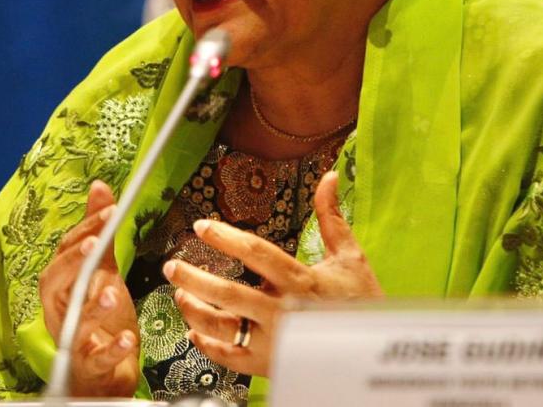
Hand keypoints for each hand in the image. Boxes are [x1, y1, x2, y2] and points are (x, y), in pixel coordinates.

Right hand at [38, 180, 140, 396]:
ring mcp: (71, 341)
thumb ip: (100, 235)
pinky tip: (127, 338)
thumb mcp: (104, 272)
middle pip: (53, 285)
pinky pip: (94, 359)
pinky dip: (110, 348)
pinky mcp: (87, 368)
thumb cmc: (101, 322)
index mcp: (62, 287)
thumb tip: (99, 189)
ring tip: (111, 292)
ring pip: (71, 323)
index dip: (86, 230)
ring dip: (90, 307)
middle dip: (72, 263)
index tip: (110, 209)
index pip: (66, 252)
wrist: (107, 373)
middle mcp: (59, 312)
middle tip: (93, 244)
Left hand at [163, 170, 381, 376]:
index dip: (225, 237)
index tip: (201, 226)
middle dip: (193, 278)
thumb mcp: (350, 256)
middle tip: (172, 266)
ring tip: (180, 295)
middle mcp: (282, 312)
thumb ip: (331, 217)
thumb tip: (330, 177)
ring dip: (194, 310)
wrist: (370, 353)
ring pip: (221, 327)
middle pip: (227, 293)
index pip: (255, 253)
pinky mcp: (267, 365)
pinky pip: (228, 357)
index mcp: (301, 281)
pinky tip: (194, 331)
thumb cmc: (361, 302)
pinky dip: (206, 345)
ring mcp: (273, 342)